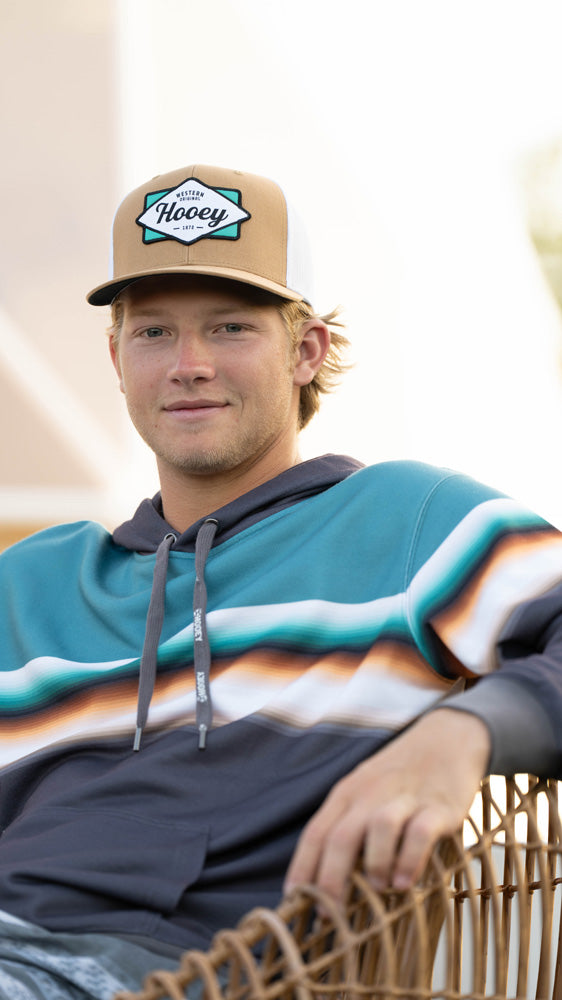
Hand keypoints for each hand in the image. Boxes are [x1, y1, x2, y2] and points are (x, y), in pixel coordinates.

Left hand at [284, 708, 490, 901]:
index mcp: (348, 793)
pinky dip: (410, 859)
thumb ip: (348, 826)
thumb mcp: (365, 791)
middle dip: (330, 880)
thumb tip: (326, 881)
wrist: (447, 737)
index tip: (292, 902)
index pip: (316, 833)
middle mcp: (371, 793)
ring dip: (374, 865)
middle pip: (341, 836)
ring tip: (378, 891)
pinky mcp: (439, 806)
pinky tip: (405, 881)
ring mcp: (405, 798)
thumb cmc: (399, 775)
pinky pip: (420, 832)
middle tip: (329, 914)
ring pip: (379, 829)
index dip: (302, 869)